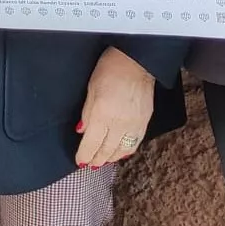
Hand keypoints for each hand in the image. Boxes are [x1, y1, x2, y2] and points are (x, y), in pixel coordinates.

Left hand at [76, 46, 155, 168]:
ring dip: (111, 157)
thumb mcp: (91, 88)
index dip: (85, 155)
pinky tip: (121, 153)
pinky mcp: (145, 121)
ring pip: (122, 150)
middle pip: (107, 150)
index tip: (80, 161)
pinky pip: (135, 143)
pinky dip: (126, 151)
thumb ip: (87, 113)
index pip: (92, 143)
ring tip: (103, 161)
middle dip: (97, 159)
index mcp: (103, 114)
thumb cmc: (111, 69)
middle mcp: (119, 123)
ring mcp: (134, 124)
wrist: (136, 61)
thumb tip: (82, 131)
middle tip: (90, 164)